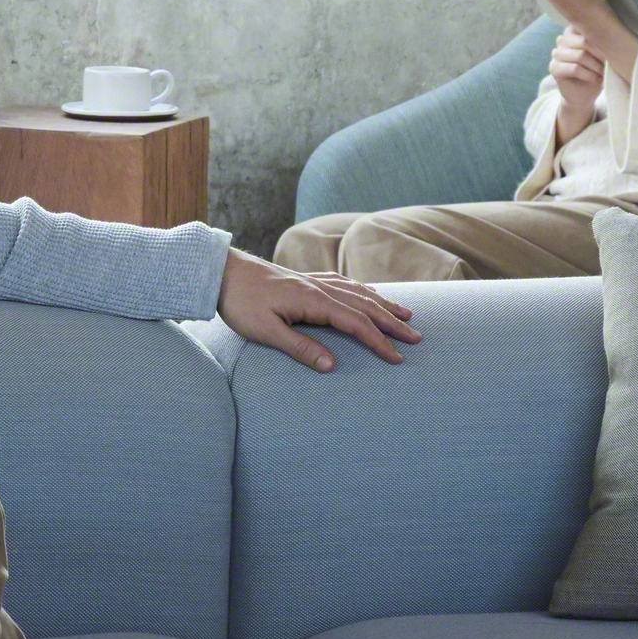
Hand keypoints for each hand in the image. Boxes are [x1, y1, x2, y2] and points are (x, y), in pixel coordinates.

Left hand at [217, 248, 419, 371]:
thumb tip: (332, 366)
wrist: (221, 271)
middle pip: (365, 306)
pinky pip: (343, 283)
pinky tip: (368, 292)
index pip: (356, 324)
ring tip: (405, 314)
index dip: (378, 342)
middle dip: (392, 323)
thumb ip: (300, 348)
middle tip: (416, 338)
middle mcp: (319, 288)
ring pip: (358, 292)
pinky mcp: (304, 278)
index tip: (397, 359)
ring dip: (383, 304)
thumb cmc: (240, 303)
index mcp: (313, 301)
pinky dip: (362, 289)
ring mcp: (313, 281)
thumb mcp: (266, 331)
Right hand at [549, 27, 603, 139]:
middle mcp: (562, 40)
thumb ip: (601, 43)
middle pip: (584, 41)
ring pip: (580, 55)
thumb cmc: (596, 72)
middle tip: (610, 64)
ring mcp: (556, 54)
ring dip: (596, 66)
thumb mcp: (602, 55)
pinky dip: (589, 75)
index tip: (612, 48)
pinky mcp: (554, 68)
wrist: (584, 96)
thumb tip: (614, 35)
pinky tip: (596, 79)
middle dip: (600, 54)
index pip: (584, 26)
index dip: (600, 38)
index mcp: (573, 32)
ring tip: (603, 73)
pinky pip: (575, 68)